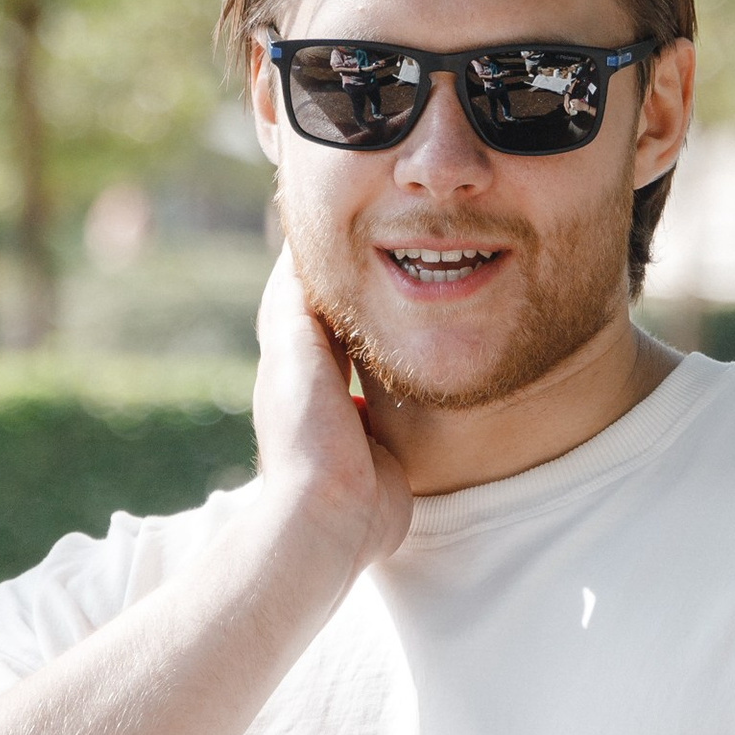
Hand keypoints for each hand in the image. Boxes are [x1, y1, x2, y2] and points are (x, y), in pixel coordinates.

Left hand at [251, 252, 410, 581]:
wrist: (334, 519)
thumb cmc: (309, 438)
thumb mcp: (294, 353)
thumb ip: (297, 303)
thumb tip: (298, 249)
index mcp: (292, 358)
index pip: (308, 292)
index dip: (330, 257)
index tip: (359, 216)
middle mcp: (320, 382)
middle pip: (345, 320)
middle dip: (370, 287)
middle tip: (406, 245)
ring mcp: (352, 412)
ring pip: (376, 355)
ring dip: (396, 327)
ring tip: (432, 289)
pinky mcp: (385, 439)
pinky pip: (403, 393)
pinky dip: (417, 370)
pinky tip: (442, 352)